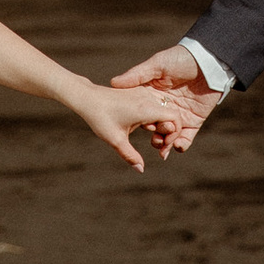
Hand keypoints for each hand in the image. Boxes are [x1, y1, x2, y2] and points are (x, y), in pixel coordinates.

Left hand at [81, 81, 197, 172]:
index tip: (162, 146)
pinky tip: (144, 127)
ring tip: (150, 137)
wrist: (87, 97)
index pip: (175, 118)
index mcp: (146, 109)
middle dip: (168, 133)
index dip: (174, 134)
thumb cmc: (100, 117)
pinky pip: (155, 107)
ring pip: (163, 111)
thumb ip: (130, 156)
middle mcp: (148, 99)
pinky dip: (154, 118)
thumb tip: (140, 170)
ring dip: (161, 125)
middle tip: (157, 146)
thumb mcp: (115, 140)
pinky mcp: (139, 94)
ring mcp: (144, 95)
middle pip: (171, 116)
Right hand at [114, 45, 224, 154]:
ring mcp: (179, 115)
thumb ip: (137, 75)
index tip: (141, 126)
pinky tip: (177, 146)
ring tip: (164, 147)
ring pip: (169, 135)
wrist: (208, 60)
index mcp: (153, 95)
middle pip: (155, 127)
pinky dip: (182, 144)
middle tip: (156, 140)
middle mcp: (164, 107)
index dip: (140, 122)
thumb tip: (113, 83)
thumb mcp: (157, 64)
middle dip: (154, 137)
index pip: (142, 114)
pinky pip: (187, 137)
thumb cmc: (180, 58)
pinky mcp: (194, 120)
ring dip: (165, 144)